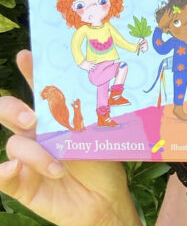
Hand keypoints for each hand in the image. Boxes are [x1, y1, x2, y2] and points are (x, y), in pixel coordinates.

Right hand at [0, 50, 141, 225]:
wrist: (104, 202)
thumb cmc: (103, 167)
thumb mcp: (99, 141)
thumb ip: (88, 124)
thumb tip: (86, 105)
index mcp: (54, 119)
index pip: (39, 92)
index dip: (31, 72)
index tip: (27, 56)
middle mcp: (35, 135)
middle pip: (9, 112)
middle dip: (14, 109)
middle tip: (33, 119)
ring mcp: (25, 157)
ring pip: (15, 145)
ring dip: (35, 155)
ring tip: (58, 168)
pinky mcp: (20, 182)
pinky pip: (2, 175)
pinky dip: (4, 172)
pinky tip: (15, 170)